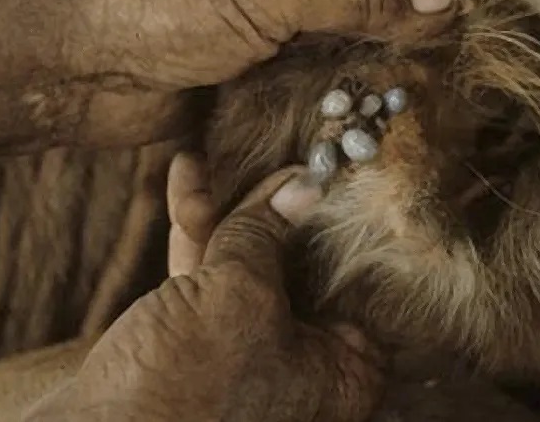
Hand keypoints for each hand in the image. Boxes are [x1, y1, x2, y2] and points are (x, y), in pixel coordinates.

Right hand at [24, 155, 384, 421]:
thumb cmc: (183, 386)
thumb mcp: (237, 295)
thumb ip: (268, 234)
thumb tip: (305, 183)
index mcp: (340, 372)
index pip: (356, 281)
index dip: (343, 221)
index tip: (331, 168)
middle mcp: (302, 367)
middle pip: (300, 265)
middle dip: (273, 205)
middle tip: (268, 152)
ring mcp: (247, 355)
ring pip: (249, 266)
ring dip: (226, 211)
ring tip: (209, 158)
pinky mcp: (197, 346)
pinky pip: (208, 279)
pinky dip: (197, 234)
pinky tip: (186, 181)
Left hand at [72, 0, 466, 89]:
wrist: (71, 63)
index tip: (462, 11)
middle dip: (394, 31)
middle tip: (448, 66)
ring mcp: (258, 25)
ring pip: (331, 48)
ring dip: (364, 74)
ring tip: (419, 100)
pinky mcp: (244, 76)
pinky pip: (302, 88)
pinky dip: (331, 104)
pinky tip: (370, 122)